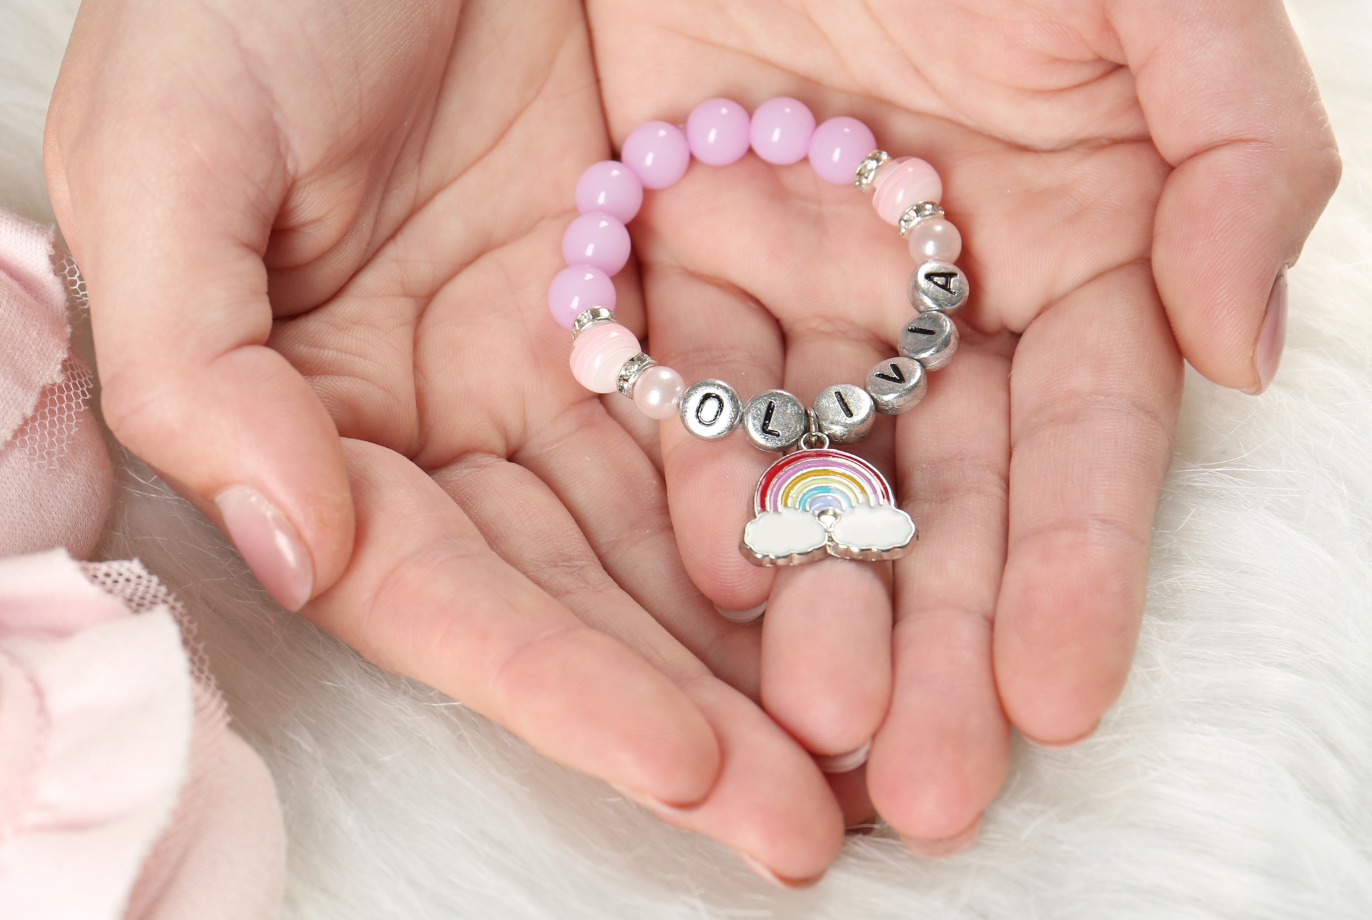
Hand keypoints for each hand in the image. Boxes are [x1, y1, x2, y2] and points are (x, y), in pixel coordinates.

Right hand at [46, 0, 855, 881]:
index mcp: (305, 407)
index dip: (548, 680)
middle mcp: (432, 405)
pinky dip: (811, 478)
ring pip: (668, 517)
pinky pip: (746, 388)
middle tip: (805, 825)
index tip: (682, 765)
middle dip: (679, 709)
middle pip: (564, 587)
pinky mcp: (652, 267)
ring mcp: (551, 342)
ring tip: (881, 744)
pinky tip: (893, 567)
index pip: (426, 583)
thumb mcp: (163, 152)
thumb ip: (194, 364)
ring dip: (767, 636)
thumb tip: (291, 548)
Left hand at [583, 0, 1339, 850]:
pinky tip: (697, 583)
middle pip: (942, 498)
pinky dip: (690, 482)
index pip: (1078, 442)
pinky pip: (676, 386)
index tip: (1057, 695)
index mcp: (1075, 247)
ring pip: (806, 469)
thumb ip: (1238, 154)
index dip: (1078, 569)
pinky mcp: (671, 252)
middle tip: (924, 788)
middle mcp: (939, 293)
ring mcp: (802, 280)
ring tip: (803, 738)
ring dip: (813, 605)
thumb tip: (1241, 355)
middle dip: (939, 643)